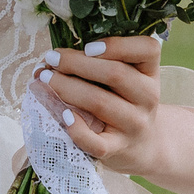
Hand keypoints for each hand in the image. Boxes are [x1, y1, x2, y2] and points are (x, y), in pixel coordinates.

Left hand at [39, 34, 166, 174]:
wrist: (142, 145)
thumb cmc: (124, 102)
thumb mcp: (127, 78)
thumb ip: (102, 62)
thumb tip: (55, 56)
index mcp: (149, 73)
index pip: (148, 49)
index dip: (117, 45)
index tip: (87, 46)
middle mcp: (148, 98)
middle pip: (115, 74)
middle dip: (76, 63)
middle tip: (51, 58)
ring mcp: (134, 125)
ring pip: (100, 102)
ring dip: (67, 88)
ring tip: (44, 79)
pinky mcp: (118, 148)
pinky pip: (97, 143)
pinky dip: (78, 131)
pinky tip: (63, 116)